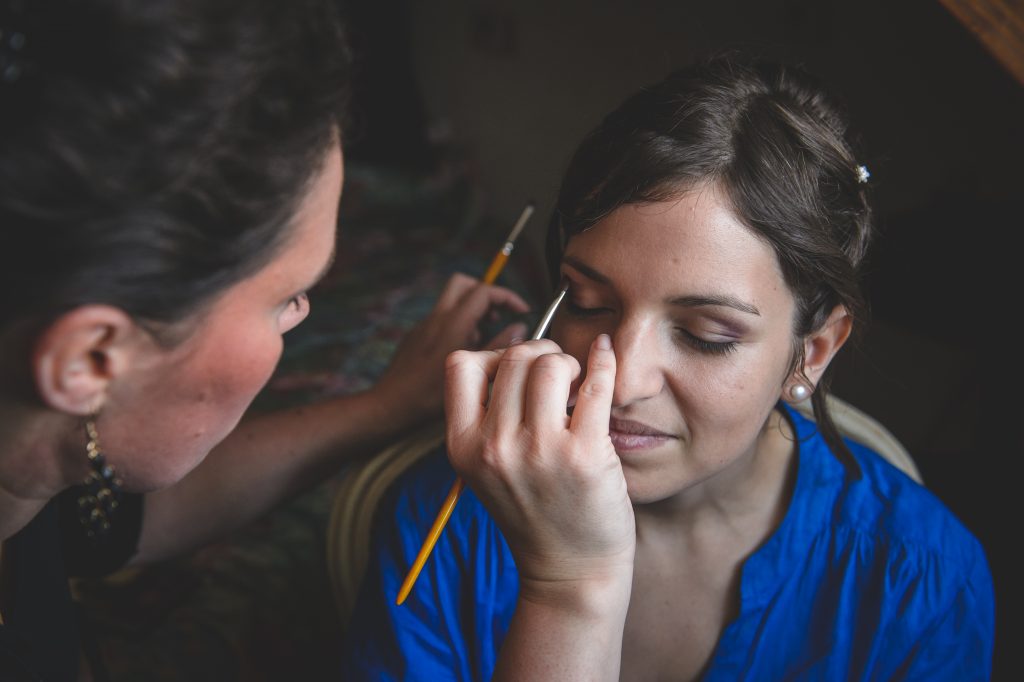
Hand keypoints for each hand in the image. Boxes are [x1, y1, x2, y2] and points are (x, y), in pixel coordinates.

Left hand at [372, 273, 529, 428]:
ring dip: (472, 310)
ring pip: (452, 301)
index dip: (507, 296)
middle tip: (498, 314)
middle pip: (464, 283)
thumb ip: (498, 346)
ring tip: (483, 338)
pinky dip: (458, 324)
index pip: (484, 291)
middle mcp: (436, 319)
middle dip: (486, 292)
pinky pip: (442, 319)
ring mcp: (424, 326)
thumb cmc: (428, 396)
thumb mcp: (473, 373)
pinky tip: (463, 353)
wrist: (390, 405)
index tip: (522, 310)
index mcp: (452, 325)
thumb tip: (519, 329)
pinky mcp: (417, 336)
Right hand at [445, 335, 635, 594]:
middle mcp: (494, 448)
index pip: (460, 365)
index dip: (491, 356)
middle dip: (540, 354)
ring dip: (568, 362)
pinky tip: (606, 358)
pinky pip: (596, 384)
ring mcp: (539, 451)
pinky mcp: (584, 455)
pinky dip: (604, 362)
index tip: (516, 372)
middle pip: (513, 358)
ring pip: (550, 364)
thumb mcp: (487, 469)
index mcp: (462, 447)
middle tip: (558, 374)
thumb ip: (489, 419)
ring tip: (578, 384)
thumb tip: (522, 353)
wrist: (569, 572)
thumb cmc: (534, 513)